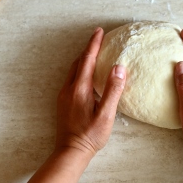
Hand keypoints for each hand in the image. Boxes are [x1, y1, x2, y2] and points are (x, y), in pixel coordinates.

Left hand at [56, 28, 125, 155]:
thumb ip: (112, 90)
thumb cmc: (90, 136)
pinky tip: (88, 74)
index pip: (87, 59)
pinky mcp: (64, 101)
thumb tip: (118, 68)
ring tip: (94, 52)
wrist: (70, 152)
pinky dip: (81, 69)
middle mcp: (69, 89)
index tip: (99, 31)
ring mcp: (64, 95)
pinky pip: (72, 78)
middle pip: (79, 62)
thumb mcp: (106, 115)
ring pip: (74, 70)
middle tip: (99, 37)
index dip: (94, 44)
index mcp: (80, 89)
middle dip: (89, 48)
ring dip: (84, 58)